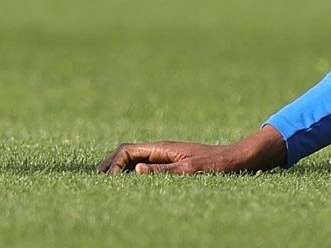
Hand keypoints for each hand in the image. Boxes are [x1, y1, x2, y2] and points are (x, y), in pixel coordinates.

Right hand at [97, 126, 284, 174]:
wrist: (236, 159)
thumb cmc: (215, 164)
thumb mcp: (189, 170)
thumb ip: (162, 171)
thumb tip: (134, 171)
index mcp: (162, 148)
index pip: (127, 150)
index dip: (113, 164)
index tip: (107, 181)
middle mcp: (161, 149)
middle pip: (127, 152)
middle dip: (110, 163)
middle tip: (95, 179)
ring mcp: (166, 154)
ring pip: (135, 157)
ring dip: (119, 167)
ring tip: (106, 181)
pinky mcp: (172, 161)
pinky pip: (146, 164)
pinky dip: (132, 171)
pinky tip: (129, 182)